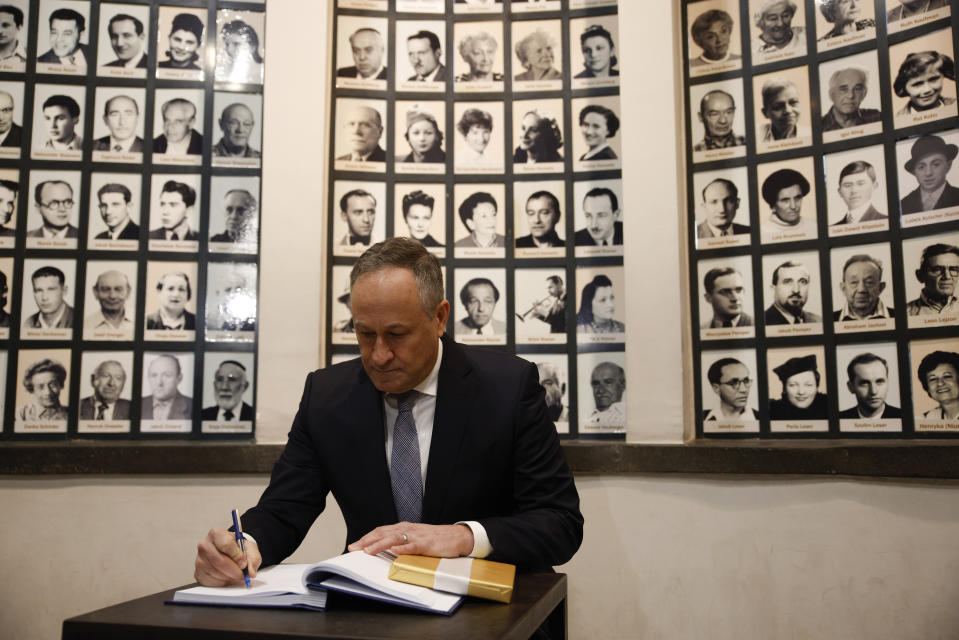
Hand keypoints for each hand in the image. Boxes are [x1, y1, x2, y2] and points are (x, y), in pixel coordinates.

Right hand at [194, 528, 261, 586]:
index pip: (226, 544)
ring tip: (236, 574)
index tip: (244, 563)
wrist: (228, 553)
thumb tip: (250, 572)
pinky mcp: (198, 573)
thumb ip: (253, 558)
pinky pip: (212, 582)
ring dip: (230, 577)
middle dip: (235, 570)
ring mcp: (199, 560)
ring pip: (217, 573)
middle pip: (221, 561)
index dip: (237, 556)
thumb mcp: (249, 548)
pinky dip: (223, 582)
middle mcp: (205, 545)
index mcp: (216, 534)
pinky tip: (227, 576)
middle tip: (243, 574)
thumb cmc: (237, 549)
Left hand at [348, 522, 473, 557]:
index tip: (354, 545)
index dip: (366, 538)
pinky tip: (395, 551)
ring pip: (395, 538)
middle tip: (354, 548)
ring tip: (368, 551)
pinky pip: (413, 546)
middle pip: (383, 533)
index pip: (381, 531)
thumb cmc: (434, 539)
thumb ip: (400, 541)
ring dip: (380, 545)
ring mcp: (417, 536)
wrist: (456, 537)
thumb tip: (384, 549)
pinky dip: (403, 548)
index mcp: (404, 528)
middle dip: (367, 541)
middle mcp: (408, 529)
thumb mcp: (414, 538)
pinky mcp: (427, 544)